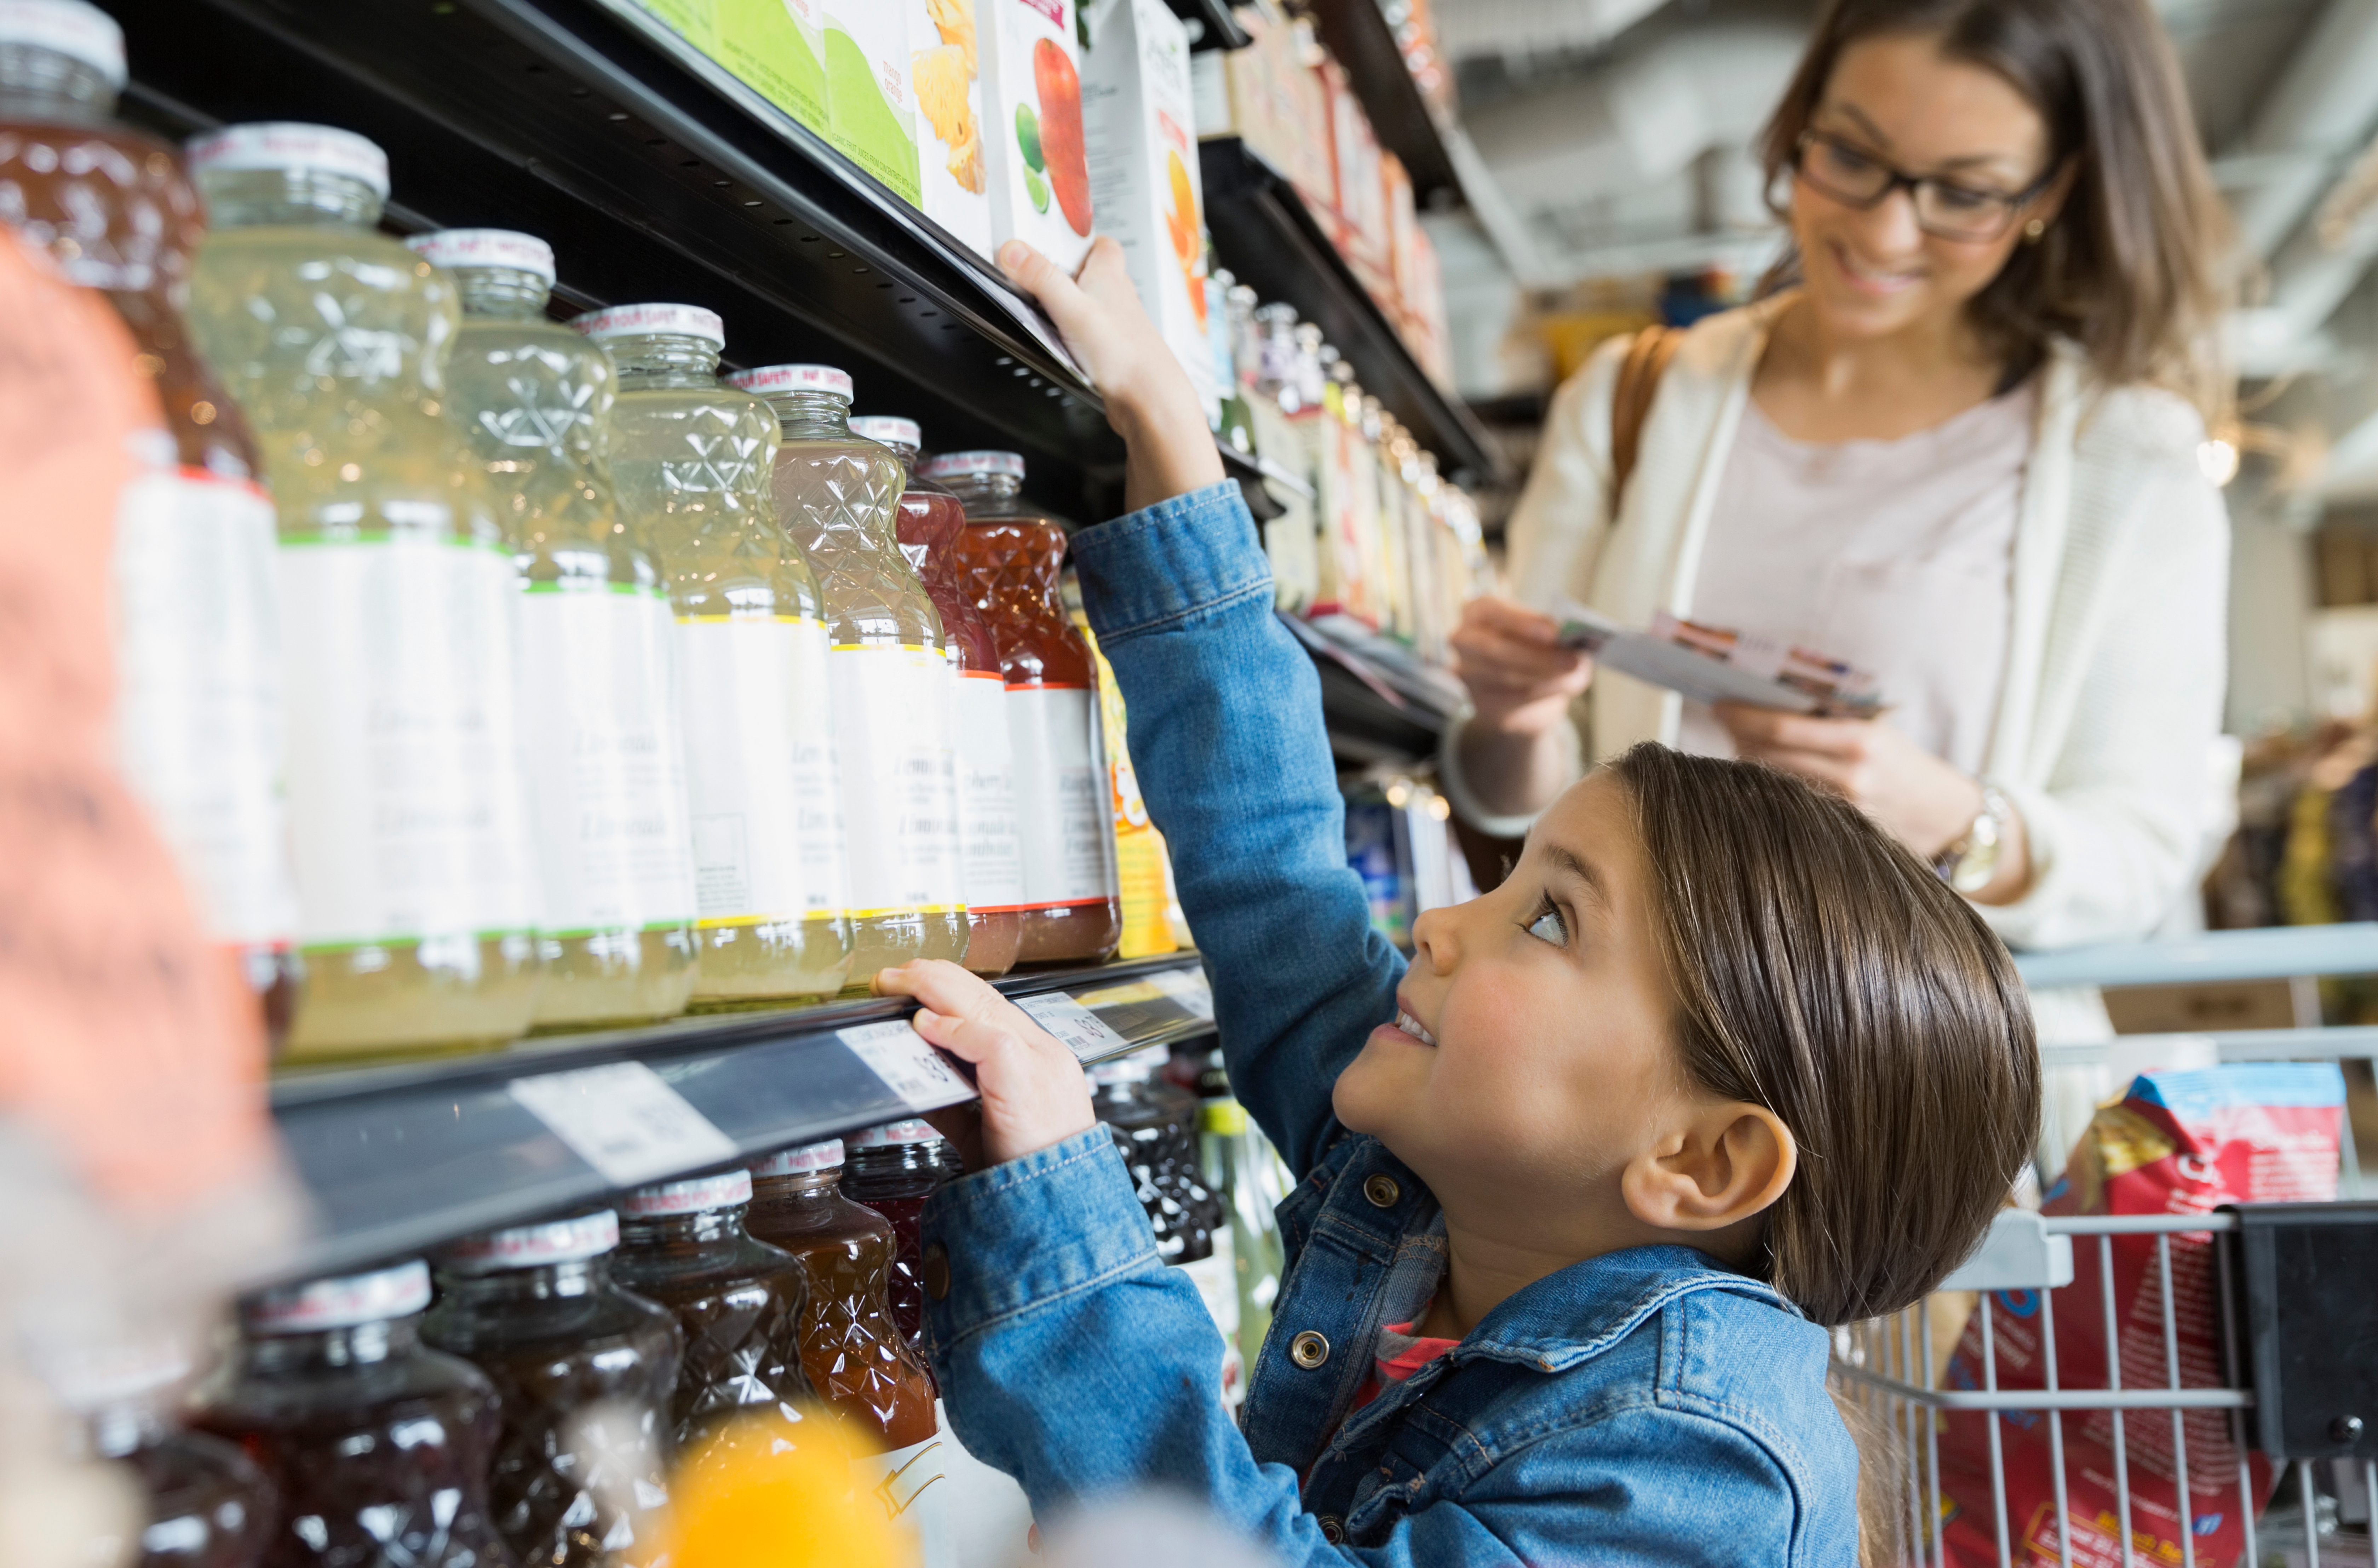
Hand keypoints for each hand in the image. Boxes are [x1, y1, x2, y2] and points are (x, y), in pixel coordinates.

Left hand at [872, 960, 1096, 1165]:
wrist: (1061, 1210)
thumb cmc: (1028, 1172)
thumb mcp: (984, 1128)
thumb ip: (956, 1098)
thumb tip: (918, 1078)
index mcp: (1040, 1059)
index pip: (990, 1007)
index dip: (948, 990)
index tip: (914, 987)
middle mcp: (1044, 1052)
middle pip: (984, 995)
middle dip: (932, 979)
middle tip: (892, 977)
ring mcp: (1041, 1061)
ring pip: (983, 1003)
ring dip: (931, 988)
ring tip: (896, 984)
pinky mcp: (1027, 1078)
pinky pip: (986, 1038)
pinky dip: (951, 1030)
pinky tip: (924, 1026)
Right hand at [997, 238, 1222, 511]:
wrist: (1149, 399)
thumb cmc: (1124, 353)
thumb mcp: (1072, 308)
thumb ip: (1041, 277)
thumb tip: (1013, 250)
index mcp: (1109, 277)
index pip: (1102, 245)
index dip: (1083, 239)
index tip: (1058, 239)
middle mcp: (1116, 299)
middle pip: (1094, 276)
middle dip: (1069, 276)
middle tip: (1040, 278)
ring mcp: (1116, 328)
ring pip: (1092, 309)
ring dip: (1070, 310)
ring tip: (1044, 316)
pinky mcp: (1112, 354)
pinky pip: (1090, 338)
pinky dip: (1075, 340)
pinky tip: (1062, 350)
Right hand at [1450, 596, 1591, 735]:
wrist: (1521, 689)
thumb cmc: (1533, 647)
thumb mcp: (1545, 633)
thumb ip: (1558, 636)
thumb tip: (1578, 649)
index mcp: (1478, 611)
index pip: (1492, 610)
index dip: (1522, 621)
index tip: (1553, 631)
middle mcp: (1464, 639)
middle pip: (1495, 648)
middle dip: (1538, 656)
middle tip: (1572, 660)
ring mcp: (1467, 673)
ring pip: (1506, 676)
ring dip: (1546, 677)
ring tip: (1573, 672)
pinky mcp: (1480, 702)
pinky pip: (1512, 699)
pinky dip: (1542, 694)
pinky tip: (1560, 687)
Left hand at [1711, 704, 1982, 858]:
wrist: (1945, 815)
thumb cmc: (1904, 763)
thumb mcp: (1876, 728)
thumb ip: (1829, 718)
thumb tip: (1768, 703)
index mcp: (1860, 738)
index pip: (1782, 727)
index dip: (1743, 716)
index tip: (1719, 704)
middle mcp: (1849, 775)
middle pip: (1769, 755)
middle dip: (1738, 735)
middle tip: (1723, 720)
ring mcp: (1841, 807)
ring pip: (1772, 780)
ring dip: (1748, 760)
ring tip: (1738, 742)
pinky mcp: (1836, 830)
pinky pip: (1787, 803)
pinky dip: (1768, 785)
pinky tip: (1759, 774)